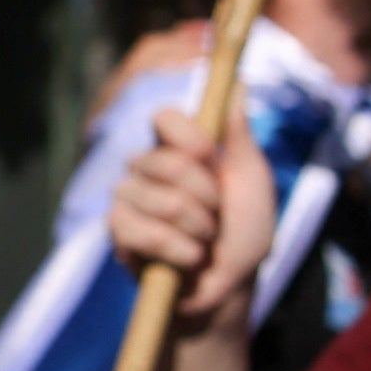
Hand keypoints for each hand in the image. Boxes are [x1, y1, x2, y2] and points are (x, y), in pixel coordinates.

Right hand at [99, 125, 274, 340]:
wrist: (230, 286)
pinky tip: (189, 259)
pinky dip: (182, 250)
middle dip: (209, 199)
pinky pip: (147, 232)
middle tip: (218, 218)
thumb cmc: (244, 231)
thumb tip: (238, 84)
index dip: (187, 135)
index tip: (209, 156)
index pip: (165, 118)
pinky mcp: (118, 232)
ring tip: (205, 241)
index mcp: (178, 149)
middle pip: (169, 163)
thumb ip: (239, 135)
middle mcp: (147, 168)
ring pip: (163, 200)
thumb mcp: (253, 181)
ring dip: (200, 229)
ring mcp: (128, 198)